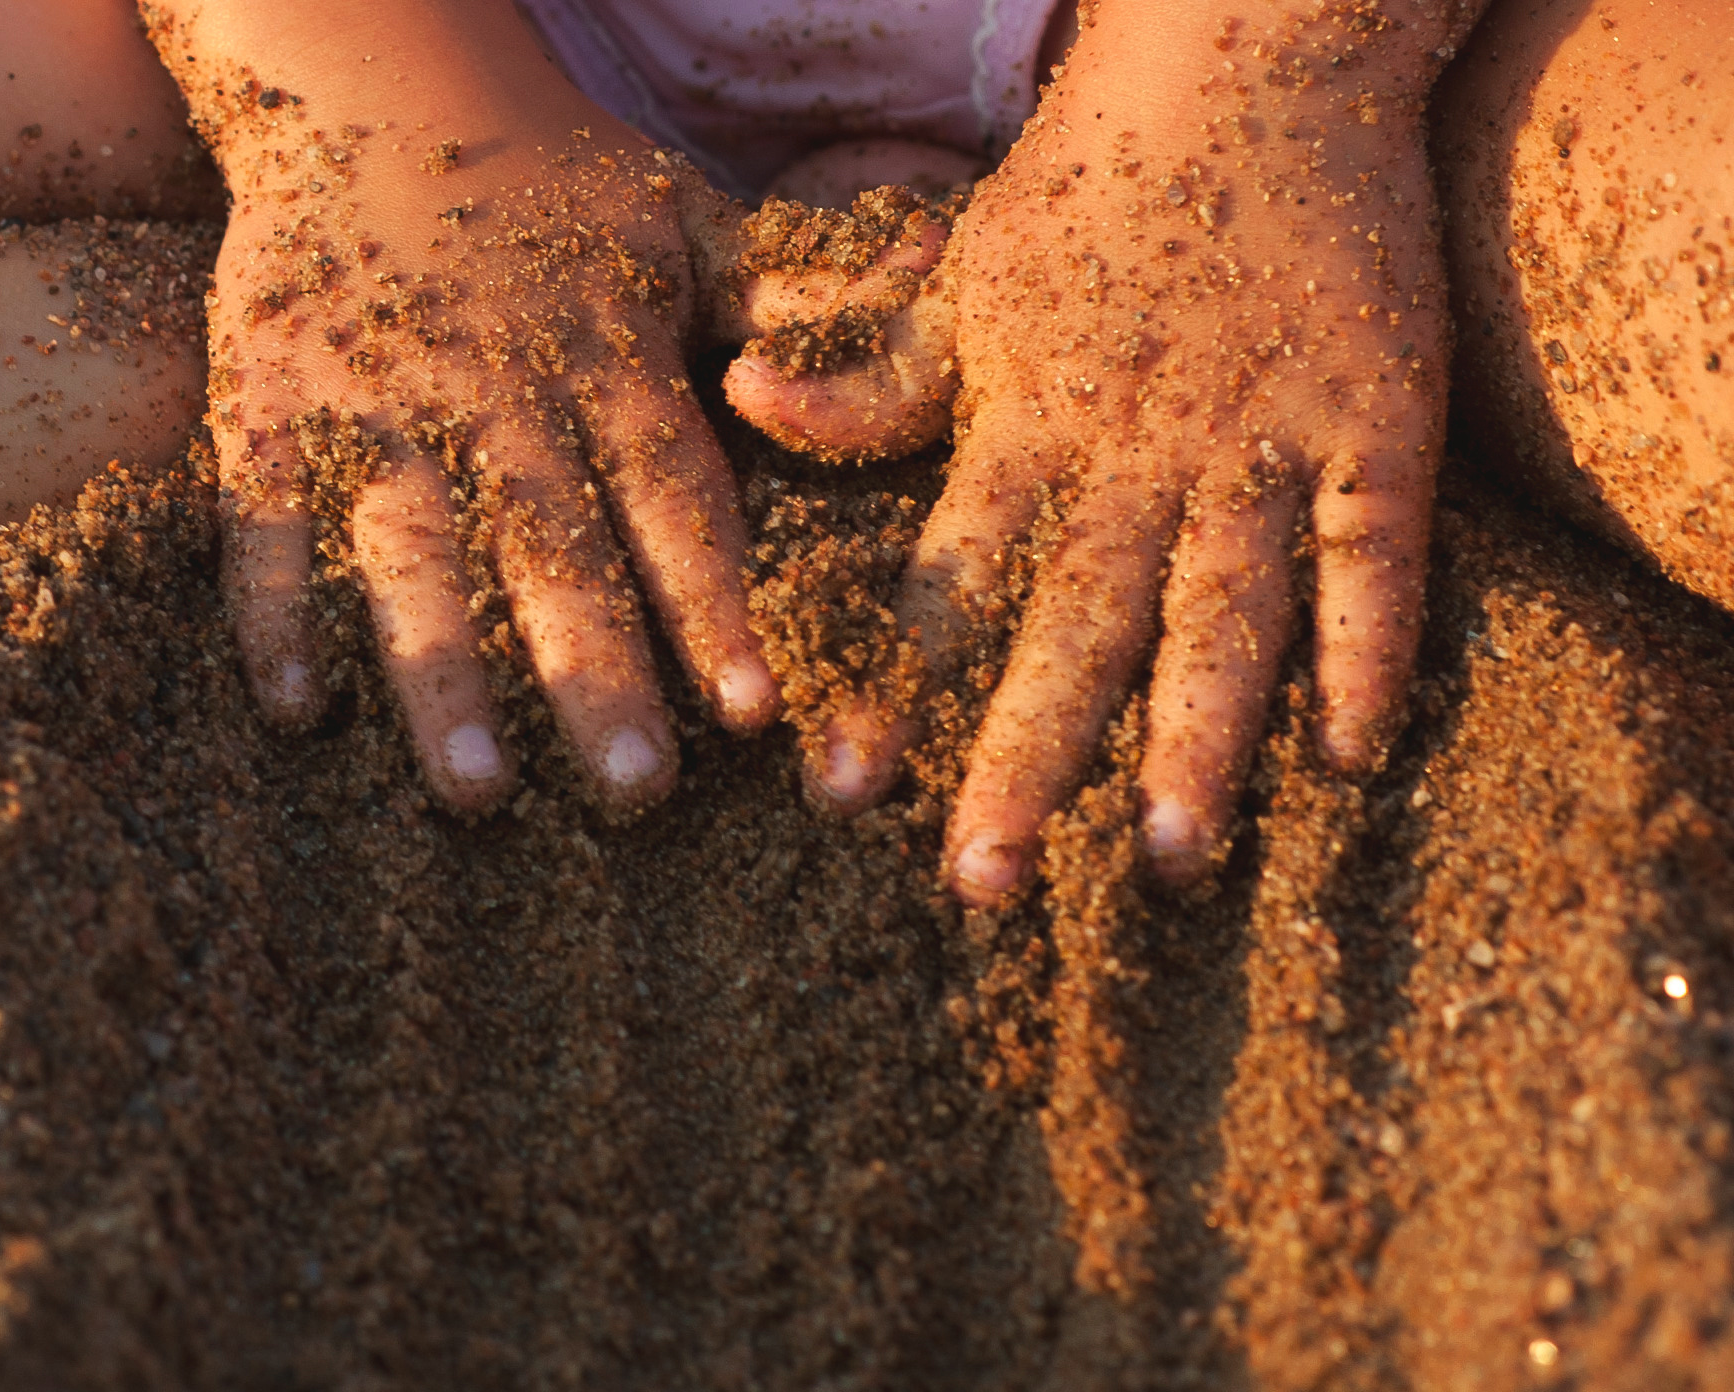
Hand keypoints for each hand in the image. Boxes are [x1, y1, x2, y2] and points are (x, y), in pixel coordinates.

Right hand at [141, 0, 942, 812]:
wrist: (368, 79)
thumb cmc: (549, 177)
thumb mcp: (683, 218)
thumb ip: (795, 287)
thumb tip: (940, 265)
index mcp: (608, 352)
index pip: (673, 492)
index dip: (713, 600)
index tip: (754, 709)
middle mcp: (497, 386)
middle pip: (551, 544)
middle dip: (594, 669)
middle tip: (636, 791)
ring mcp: (374, 399)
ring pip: (412, 550)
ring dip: (443, 673)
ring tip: (478, 791)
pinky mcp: (267, 402)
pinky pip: (266, 520)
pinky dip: (274, 614)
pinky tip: (298, 714)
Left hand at [734, 2, 1468, 900]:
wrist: (1253, 66)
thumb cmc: (1091, 183)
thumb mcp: (957, 276)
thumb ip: (868, 372)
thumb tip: (740, 392)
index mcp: (1026, 419)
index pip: (946, 577)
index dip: (895, 683)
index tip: (843, 788)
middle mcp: (1138, 446)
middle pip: (1075, 622)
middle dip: (1028, 757)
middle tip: (985, 882)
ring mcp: (1263, 438)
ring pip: (1228, 608)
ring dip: (1199, 735)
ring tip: (1168, 856)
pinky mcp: (1376, 421)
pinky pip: (1376, 553)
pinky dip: (1371, 649)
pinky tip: (1350, 758)